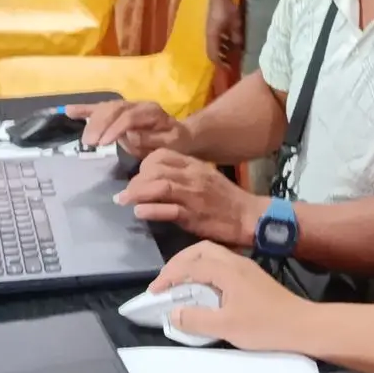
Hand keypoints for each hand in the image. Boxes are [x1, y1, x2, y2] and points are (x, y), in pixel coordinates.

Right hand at [68, 100, 186, 154]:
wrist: (181, 135)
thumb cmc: (176, 142)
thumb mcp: (169, 144)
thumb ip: (151, 140)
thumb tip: (130, 135)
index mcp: (151, 111)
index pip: (129, 116)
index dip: (115, 128)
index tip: (104, 143)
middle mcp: (138, 104)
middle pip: (115, 109)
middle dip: (100, 125)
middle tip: (90, 143)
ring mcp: (127, 106)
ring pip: (106, 107)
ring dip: (92, 121)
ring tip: (86, 140)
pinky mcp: (118, 111)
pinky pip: (100, 108)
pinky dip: (85, 109)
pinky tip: (69, 111)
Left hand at [118, 150, 261, 246]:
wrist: (250, 217)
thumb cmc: (227, 199)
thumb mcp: (205, 178)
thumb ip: (183, 175)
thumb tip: (157, 178)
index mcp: (194, 165)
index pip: (161, 155)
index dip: (144, 165)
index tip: (138, 177)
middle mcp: (192, 176)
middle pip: (154, 169)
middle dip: (135, 181)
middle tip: (126, 193)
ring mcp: (192, 196)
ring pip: (158, 186)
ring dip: (136, 193)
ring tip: (124, 201)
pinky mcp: (194, 216)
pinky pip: (168, 210)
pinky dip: (151, 210)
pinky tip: (139, 212)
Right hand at [148, 241, 306, 350]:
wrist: (303, 326)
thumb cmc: (265, 326)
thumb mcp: (226, 327)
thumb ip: (196, 319)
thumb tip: (173, 313)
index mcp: (227, 270)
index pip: (190, 264)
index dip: (169, 276)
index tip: (155, 291)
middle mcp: (236, 262)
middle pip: (201, 250)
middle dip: (179, 262)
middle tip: (166, 282)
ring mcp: (246, 268)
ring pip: (213, 255)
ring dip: (193, 265)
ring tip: (181, 284)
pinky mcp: (253, 277)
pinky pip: (222, 264)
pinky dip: (206, 270)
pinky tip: (204, 289)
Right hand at [207, 0, 244, 69]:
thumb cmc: (226, 9)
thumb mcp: (235, 24)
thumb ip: (237, 37)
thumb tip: (239, 48)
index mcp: (212, 37)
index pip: (213, 55)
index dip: (220, 64)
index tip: (228, 69)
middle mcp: (209, 35)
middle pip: (213, 51)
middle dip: (221, 58)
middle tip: (231, 63)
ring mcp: (210, 29)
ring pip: (215, 44)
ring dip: (222, 50)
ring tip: (232, 54)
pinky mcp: (213, 24)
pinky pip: (217, 38)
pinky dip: (222, 42)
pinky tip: (231, 42)